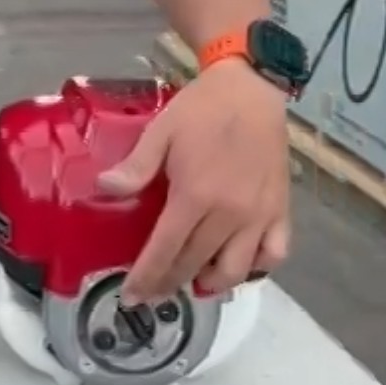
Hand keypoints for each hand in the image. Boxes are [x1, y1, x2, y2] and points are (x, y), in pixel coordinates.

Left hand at [99, 58, 290, 300]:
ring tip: (191, 282)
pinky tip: (237, 265)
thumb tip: (105, 189)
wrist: (252, 88)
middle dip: (169, 285)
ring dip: (211, 283)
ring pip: (236, 270)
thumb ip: (135, 167)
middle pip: (195, 265)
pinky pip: (274, 253)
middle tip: (152, 293)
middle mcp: (230, 214)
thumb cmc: (201, 110)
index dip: (146, 278)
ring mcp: (259, 215)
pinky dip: (256, 268)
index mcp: (195, 196)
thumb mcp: (161, 132)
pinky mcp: (281, 209)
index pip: (165, 251)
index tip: (131, 296)